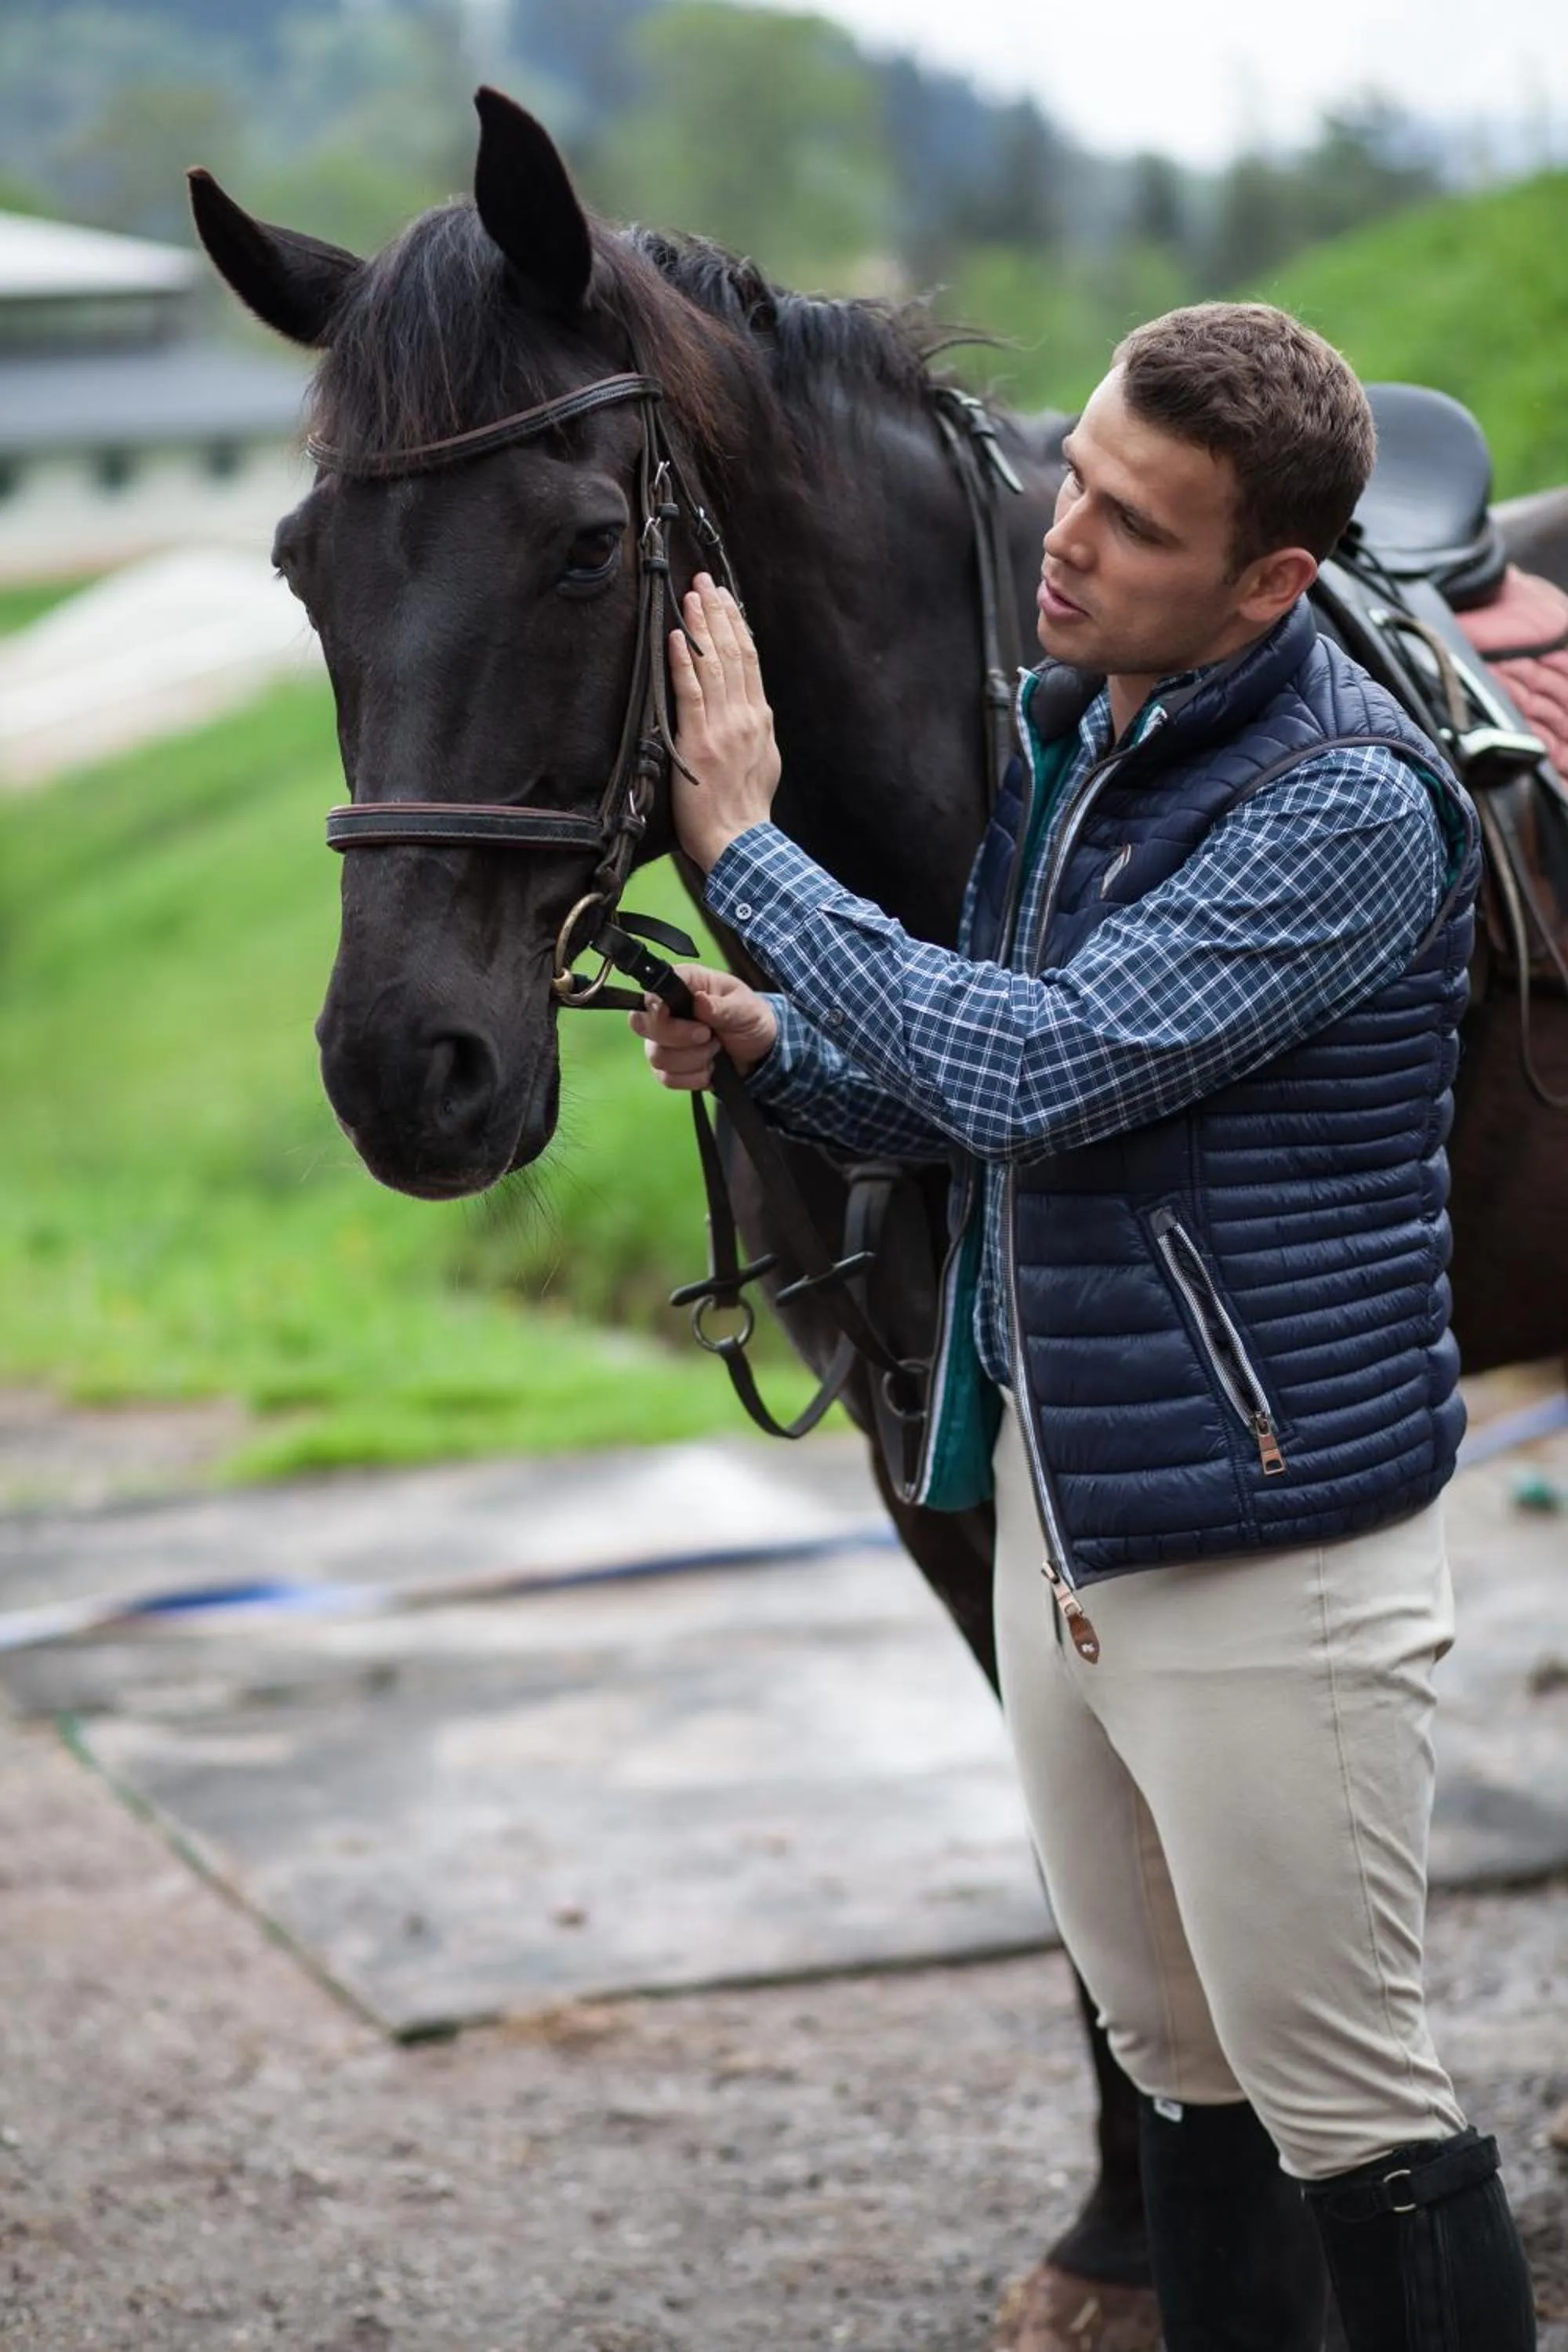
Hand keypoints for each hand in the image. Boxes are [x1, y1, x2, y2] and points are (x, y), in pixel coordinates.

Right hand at [628, 963, 777, 1088]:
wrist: (759, 1051)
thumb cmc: (749, 1018)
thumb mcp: (745, 1008)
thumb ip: (722, 1006)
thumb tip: (699, 1000)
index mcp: (683, 984)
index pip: (651, 993)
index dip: (655, 1007)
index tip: (670, 1015)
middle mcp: (665, 1010)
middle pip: (643, 1025)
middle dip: (679, 1037)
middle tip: (708, 1035)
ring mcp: (663, 1040)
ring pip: (657, 1057)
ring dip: (694, 1059)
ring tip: (716, 1049)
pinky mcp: (668, 1067)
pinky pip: (668, 1078)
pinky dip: (694, 1077)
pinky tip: (710, 1067)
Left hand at [668, 573, 780, 870]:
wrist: (740, 841)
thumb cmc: (745, 810)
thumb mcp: (763, 763)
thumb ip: (756, 732)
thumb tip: (753, 711)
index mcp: (760, 720)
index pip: (749, 661)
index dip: (735, 625)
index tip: (724, 598)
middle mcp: (746, 717)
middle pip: (733, 653)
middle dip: (718, 613)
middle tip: (704, 582)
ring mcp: (724, 728)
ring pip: (715, 666)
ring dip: (702, 627)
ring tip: (691, 597)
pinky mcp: (700, 742)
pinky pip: (691, 694)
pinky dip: (685, 663)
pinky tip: (678, 637)